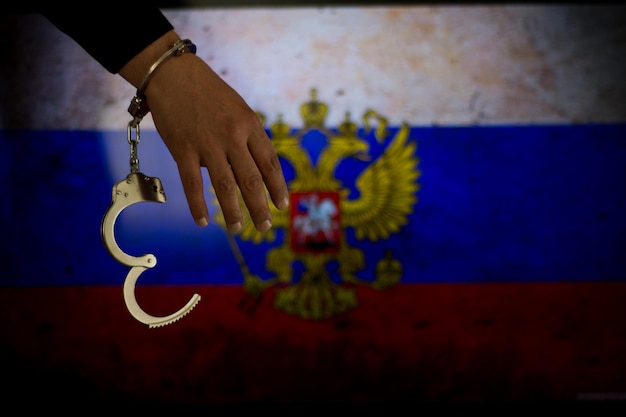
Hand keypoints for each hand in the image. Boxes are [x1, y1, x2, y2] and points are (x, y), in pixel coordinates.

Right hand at [120, 31, 288, 232]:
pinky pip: (192, 183)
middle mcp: (233, 136)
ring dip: (233, 211)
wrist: (173, 73)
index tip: (282, 205)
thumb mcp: (238, 109)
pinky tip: (203, 221)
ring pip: (225, 186)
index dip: (277, 186)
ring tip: (237, 228)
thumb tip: (250, 170)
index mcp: (250, 125)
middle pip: (251, 180)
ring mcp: (208, 144)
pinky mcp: (183, 149)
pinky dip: (198, 205)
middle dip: (260, 207)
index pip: (269, 162)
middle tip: (265, 226)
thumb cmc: (208, 91)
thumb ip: (247, 138)